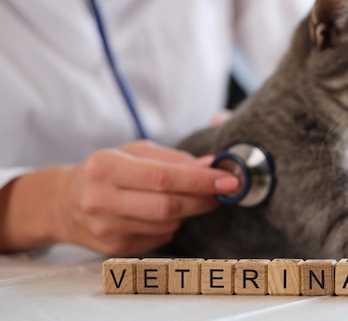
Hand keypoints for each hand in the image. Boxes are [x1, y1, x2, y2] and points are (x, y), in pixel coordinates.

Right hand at [0, 141, 238, 255]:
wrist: (63, 203)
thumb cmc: (106, 171)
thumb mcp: (133, 152)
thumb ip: (173, 158)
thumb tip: (211, 166)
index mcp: (106, 168)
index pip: (163, 177)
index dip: (201, 181)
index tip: (230, 180)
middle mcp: (101, 200)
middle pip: (168, 206)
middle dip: (203, 199)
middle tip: (223, 192)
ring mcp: (106, 229)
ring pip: (168, 223)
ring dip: (188, 211)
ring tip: (186, 198)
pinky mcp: (114, 249)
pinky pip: (160, 237)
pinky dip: (171, 224)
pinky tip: (162, 214)